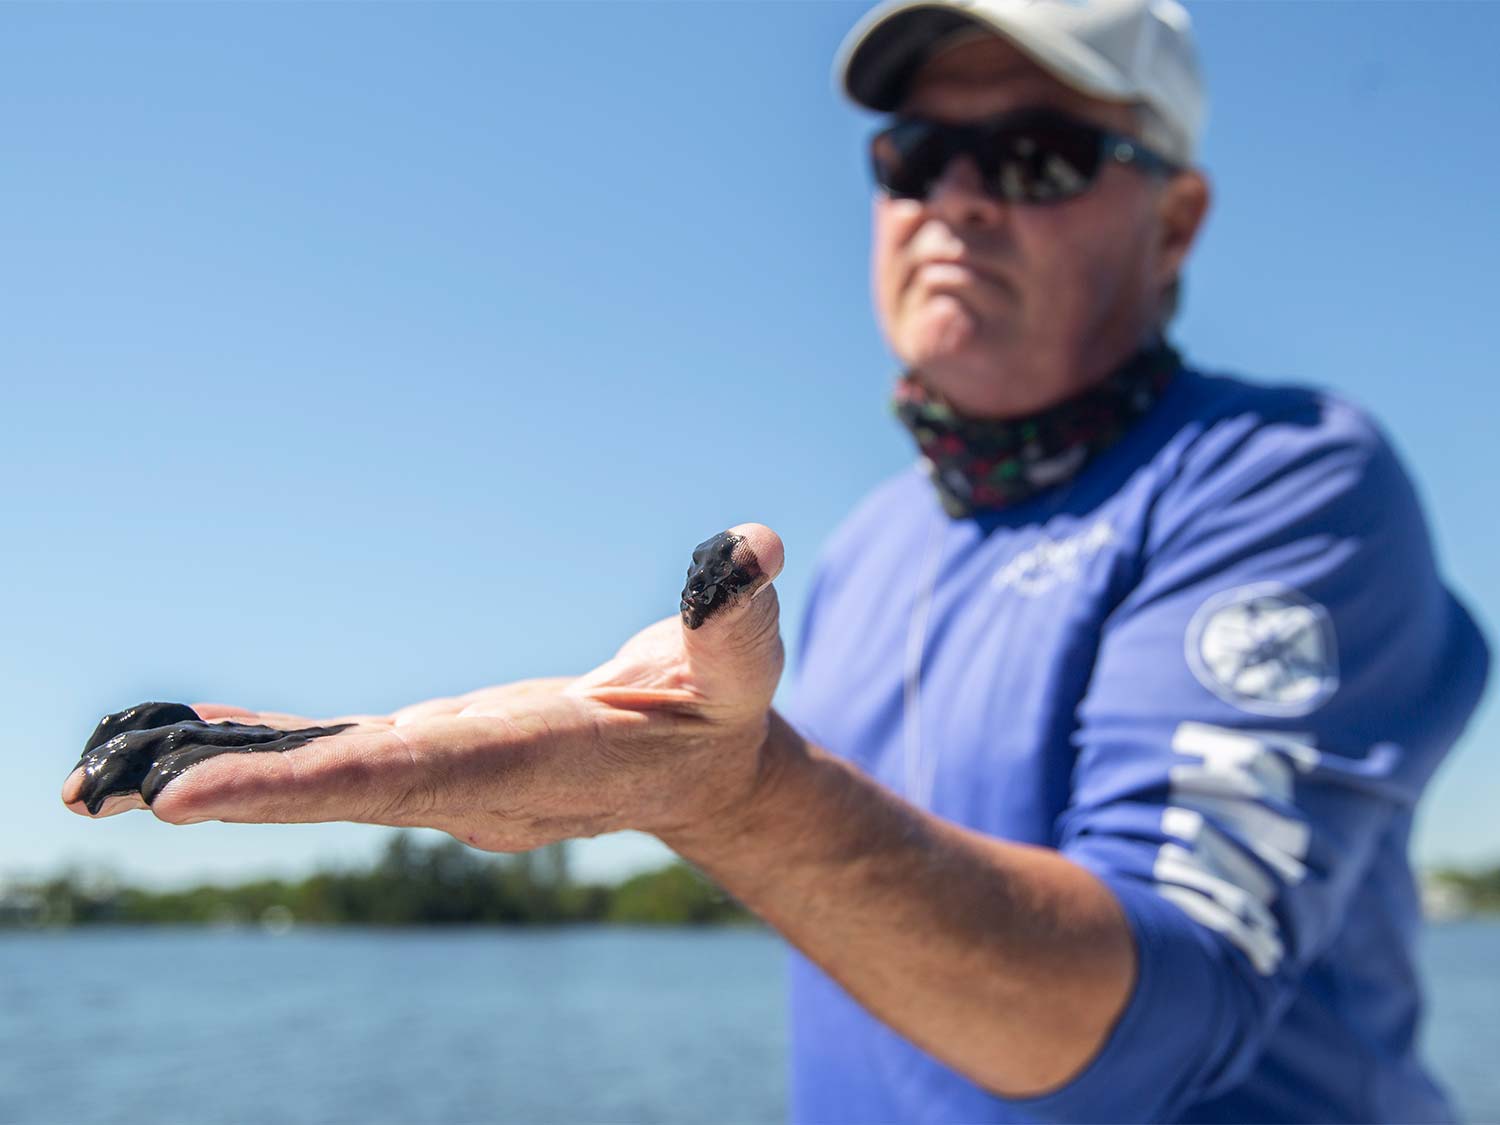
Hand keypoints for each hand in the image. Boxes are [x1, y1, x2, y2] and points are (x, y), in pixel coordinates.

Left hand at [60, 524, 785, 851]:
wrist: (699, 771)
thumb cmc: (722, 711)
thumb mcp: (742, 664)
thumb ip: (737, 613)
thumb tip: (747, 549)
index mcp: (531, 762)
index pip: (402, 775)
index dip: (300, 785)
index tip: (193, 799)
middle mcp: (470, 784)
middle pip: (332, 790)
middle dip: (221, 793)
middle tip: (91, 797)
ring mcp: (445, 777)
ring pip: (315, 780)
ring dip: (212, 780)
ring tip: (92, 782)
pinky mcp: (434, 754)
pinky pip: (330, 755)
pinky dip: (260, 750)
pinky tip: (187, 736)